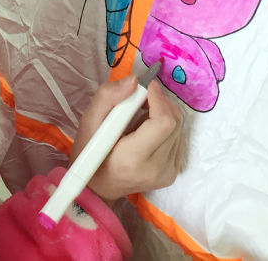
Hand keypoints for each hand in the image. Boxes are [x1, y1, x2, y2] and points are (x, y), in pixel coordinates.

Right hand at [70, 76, 185, 205]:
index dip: (158, 99)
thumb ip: (108, 97)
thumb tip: (135, 81)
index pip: (164, 122)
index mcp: (133, 159)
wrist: (97, 187)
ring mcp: (167, 173)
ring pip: (179, 128)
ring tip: (140, 117)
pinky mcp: (173, 173)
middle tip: (140, 99)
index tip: (146, 87)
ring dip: (163, 113)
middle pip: (174, 122)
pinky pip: (178, 138)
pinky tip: (147, 131)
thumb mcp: (89, 122)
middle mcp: (156, 169)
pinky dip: (165, 127)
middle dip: (160, 102)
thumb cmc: (90, 154)